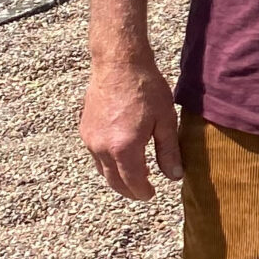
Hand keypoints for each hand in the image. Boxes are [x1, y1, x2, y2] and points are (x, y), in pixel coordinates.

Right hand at [81, 54, 182, 199]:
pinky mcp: (84, 130)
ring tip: (134, 176)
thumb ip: (168, 151)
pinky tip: (120, 157)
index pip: (132, 182)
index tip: (151, 195)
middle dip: (128, 190)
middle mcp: (102, 147)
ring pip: (101, 170)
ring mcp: (90, 139)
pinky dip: (107, 163)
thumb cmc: (146, 89)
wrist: (118, 63)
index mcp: (123, 148)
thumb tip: (174, 176)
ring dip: (116, 178)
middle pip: (113, 181)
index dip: (142, 192)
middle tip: (142, 192)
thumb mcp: (165, 120)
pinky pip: (95, 156)